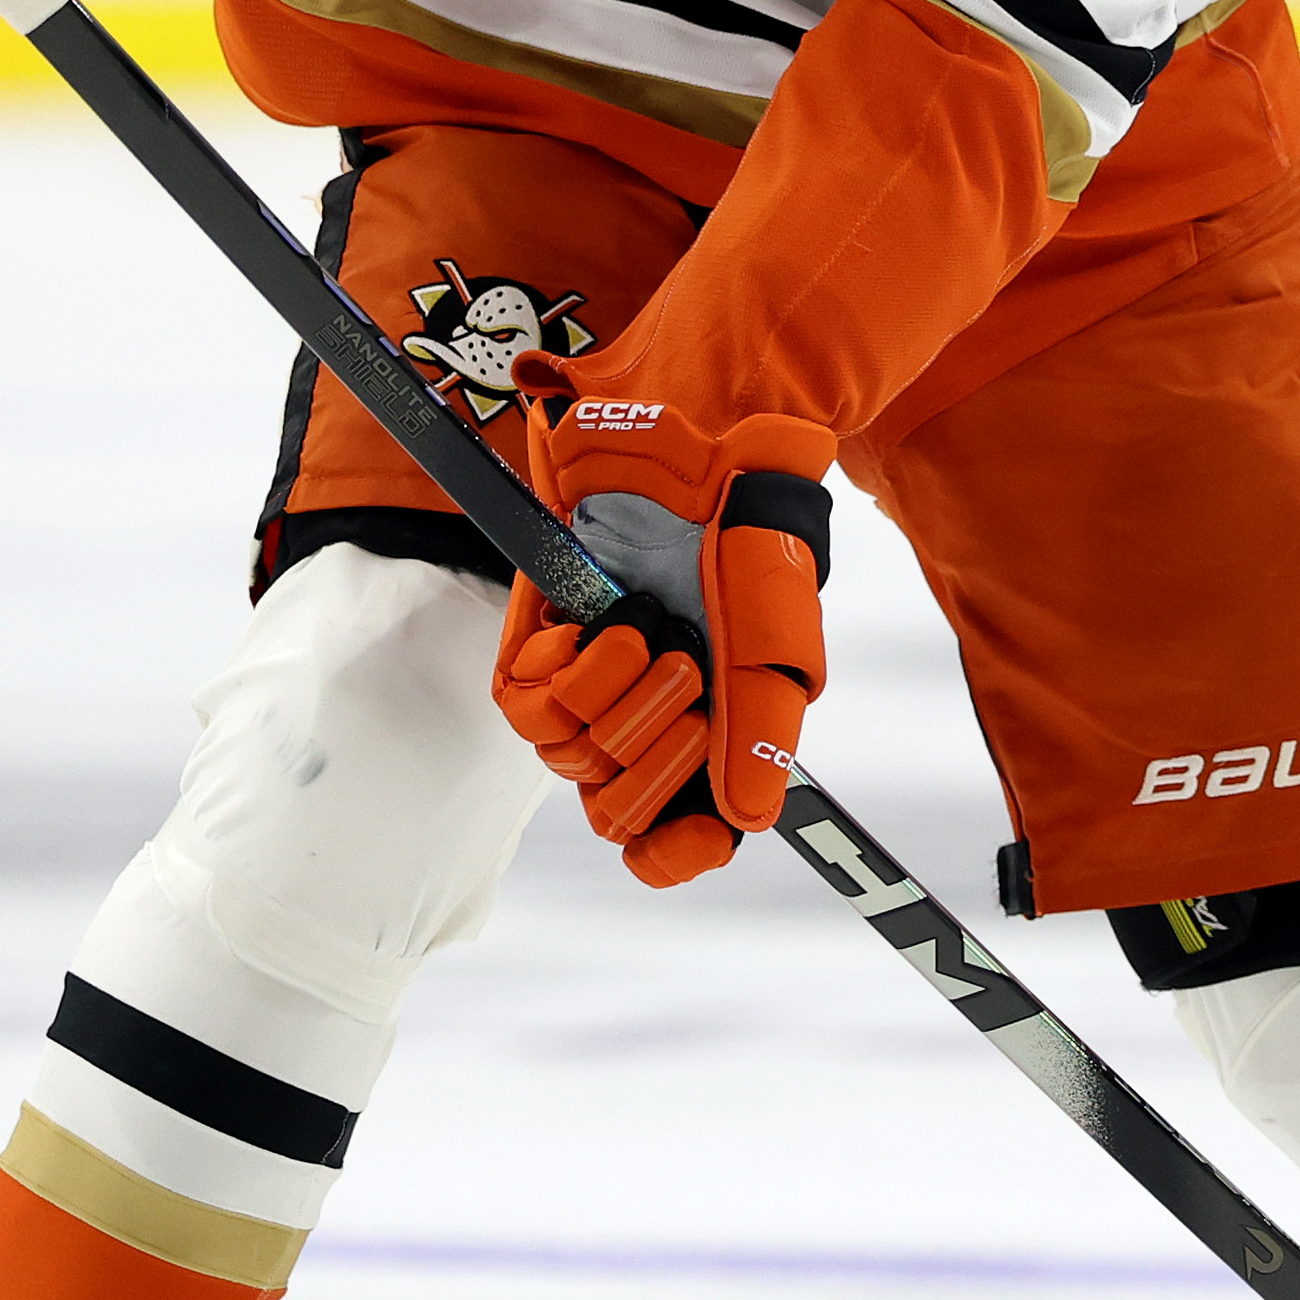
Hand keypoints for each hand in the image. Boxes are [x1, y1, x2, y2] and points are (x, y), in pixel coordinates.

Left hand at [490, 379, 836, 887]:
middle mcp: (644, 717)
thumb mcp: (773, 642)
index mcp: (707, 731)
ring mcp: (588, 683)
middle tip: (687, 678)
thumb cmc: (749, 541)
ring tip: (651, 631)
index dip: (675, 853)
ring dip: (620, 695)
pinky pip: (527, 707)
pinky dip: (574, 666)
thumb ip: (762, 730)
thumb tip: (751, 819)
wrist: (695, 446)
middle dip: (656, 751)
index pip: (677, 837)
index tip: (679, 843)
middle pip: (617, 809)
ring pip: (570, 759)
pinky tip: (606, 620)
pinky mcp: (536, 642)